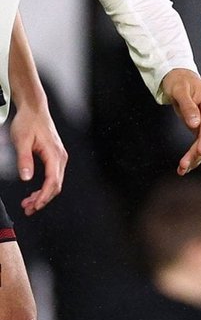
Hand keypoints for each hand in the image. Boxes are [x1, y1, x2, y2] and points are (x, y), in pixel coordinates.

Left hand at [8, 100, 65, 215]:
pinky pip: (53, 176)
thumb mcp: (21, 141)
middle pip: (56, 185)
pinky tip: (34, 192)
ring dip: (43, 194)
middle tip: (28, 209)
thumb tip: (26, 178)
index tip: (34, 206)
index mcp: (54, 154)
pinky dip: (44, 187)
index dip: (44, 196)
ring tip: (29, 203)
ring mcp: (59, 157)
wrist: (34, 110)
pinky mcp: (55, 156)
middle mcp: (60, 157)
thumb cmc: (29, 122)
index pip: (53, 181)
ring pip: (55, 182)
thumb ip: (24, 160)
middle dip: (43, 199)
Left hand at [161, 67, 200, 175]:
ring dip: (195, 158)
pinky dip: (194, 154)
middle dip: (197, 153)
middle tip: (183, 166)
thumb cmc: (179, 82)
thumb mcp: (180, 90)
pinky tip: (186, 166)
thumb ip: (188, 107)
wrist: (181, 78)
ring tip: (182, 170)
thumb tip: (195, 125)